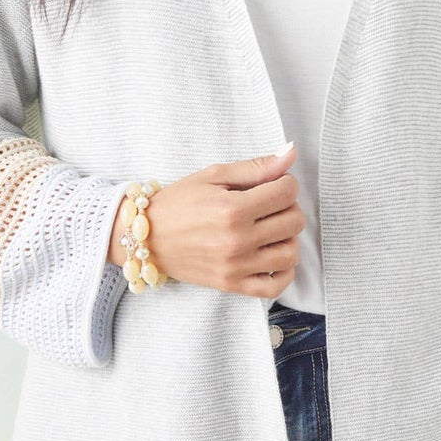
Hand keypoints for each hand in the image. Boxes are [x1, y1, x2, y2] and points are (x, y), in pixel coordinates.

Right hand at [107, 143, 303, 297]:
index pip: (287, 192)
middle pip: (293, 221)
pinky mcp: (232, 285)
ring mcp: (236, 266)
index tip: (272, 183)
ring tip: (271, 228)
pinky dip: (283, 272)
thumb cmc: (178, 202)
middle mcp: (237, 240)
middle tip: (270, 204)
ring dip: (288, 237)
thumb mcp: (213, 176)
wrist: (146, 237)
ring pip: (290, 253)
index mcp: (233, 209)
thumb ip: (256, 167)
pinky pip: (275, 286)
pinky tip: (272, 255)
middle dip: (288, 206)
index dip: (285, 182)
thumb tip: (291, 153)